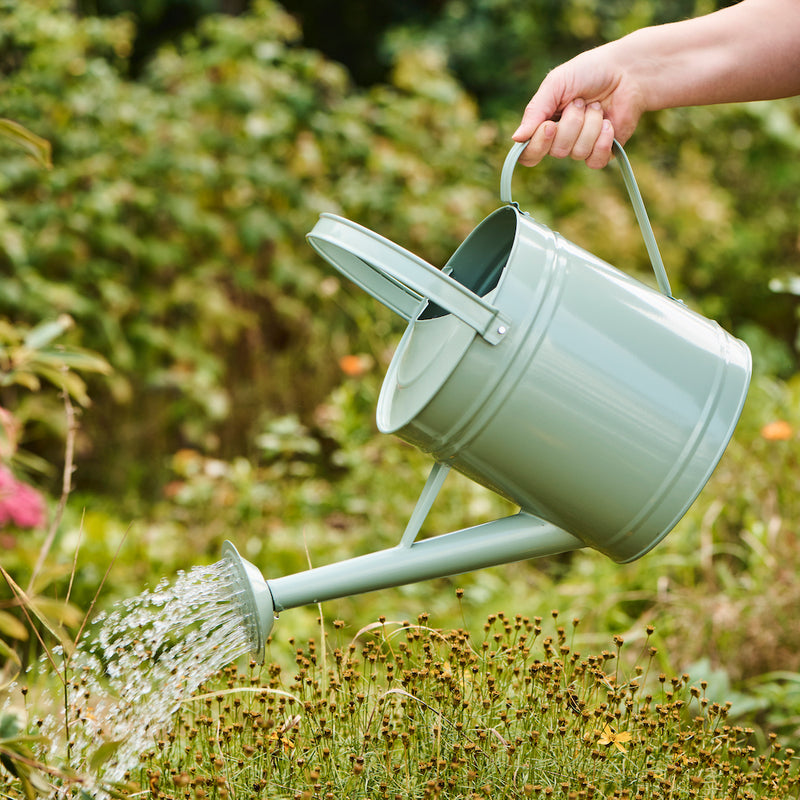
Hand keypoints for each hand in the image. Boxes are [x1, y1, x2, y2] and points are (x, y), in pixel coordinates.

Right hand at [512, 45, 646, 167]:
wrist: (627, 71)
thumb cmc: (588, 72)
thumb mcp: (556, 84)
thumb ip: (535, 110)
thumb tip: (516, 138)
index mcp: (543, 125)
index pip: (528, 153)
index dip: (537, 145)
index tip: (549, 126)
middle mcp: (560, 140)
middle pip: (556, 151)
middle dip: (571, 124)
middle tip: (580, 103)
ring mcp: (581, 148)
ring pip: (577, 153)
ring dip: (590, 125)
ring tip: (597, 107)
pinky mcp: (602, 152)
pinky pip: (595, 160)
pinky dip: (603, 140)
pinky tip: (609, 123)